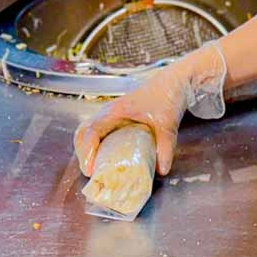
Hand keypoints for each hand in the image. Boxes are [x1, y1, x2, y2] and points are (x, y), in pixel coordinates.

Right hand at [74, 41, 227, 177]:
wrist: (174, 83)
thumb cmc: (167, 96)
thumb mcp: (168, 123)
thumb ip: (165, 147)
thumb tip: (161, 170)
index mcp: (115, 111)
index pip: (91, 131)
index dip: (87, 151)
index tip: (91, 169)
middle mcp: (107, 113)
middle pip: (82, 133)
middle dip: (82, 154)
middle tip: (91, 172)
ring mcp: (109, 117)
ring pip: (86, 134)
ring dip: (86, 152)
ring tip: (94, 169)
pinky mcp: (115, 121)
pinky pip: (96, 135)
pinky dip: (94, 148)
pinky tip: (103, 160)